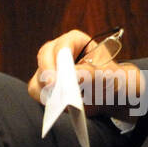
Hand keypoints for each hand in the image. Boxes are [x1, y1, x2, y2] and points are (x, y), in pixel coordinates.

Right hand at [27, 29, 145, 118]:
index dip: (58, 60)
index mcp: (75, 41)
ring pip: (38, 76)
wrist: (109, 94)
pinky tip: (56, 106)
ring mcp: (50, 68)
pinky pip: (36, 91)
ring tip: (58, 101)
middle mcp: (58, 51)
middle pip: (44, 58)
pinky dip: (44, 99)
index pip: (62, 46)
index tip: (58, 77)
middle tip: (53, 88)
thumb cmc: (111, 79)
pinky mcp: (45, 84)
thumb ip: (91, 73)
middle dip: (47, 74)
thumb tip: (74, 75)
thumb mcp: (107, 75)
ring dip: (45, 90)